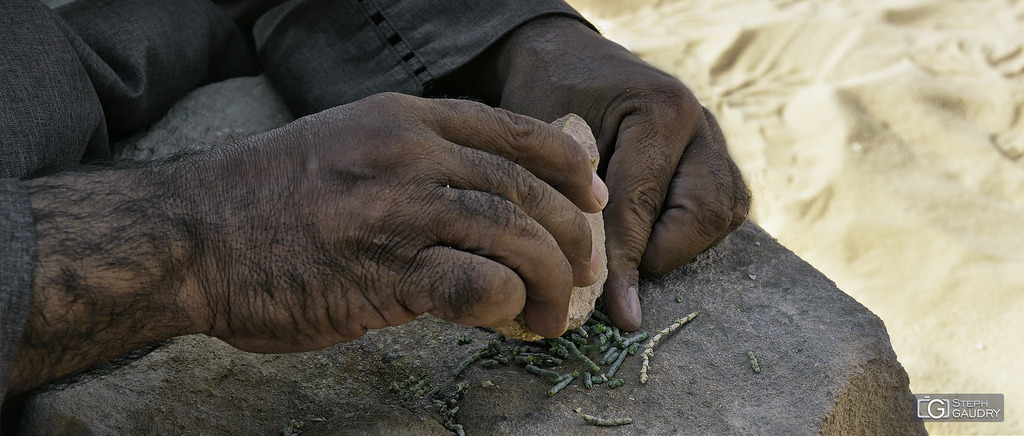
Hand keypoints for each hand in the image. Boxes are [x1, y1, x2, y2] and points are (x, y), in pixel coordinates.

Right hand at [186, 93, 605, 350]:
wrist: (190, 237)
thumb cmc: (270, 202)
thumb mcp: (348, 149)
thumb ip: (415, 165)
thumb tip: (487, 206)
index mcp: (402, 118)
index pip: (511, 129)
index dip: (566, 165)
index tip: (592, 195)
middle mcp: (407, 152)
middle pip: (524, 187)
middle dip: (572, 234)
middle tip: (586, 270)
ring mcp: (396, 208)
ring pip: (513, 233)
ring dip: (552, 279)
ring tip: (558, 311)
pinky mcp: (382, 270)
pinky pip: (476, 283)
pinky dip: (507, 303)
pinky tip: (509, 317)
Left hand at [487, 17, 750, 329]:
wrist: (567, 60)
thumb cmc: (549, 98)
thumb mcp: (547, 145)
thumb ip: (572, 204)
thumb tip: (591, 289)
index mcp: (659, 109)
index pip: (643, 204)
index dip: (626, 261)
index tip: (620, 312)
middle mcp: (699, 120)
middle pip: (706, 213)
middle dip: (662, 253)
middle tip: (618, 267)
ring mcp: (714, 136)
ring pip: (723, 213)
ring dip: (680, 245)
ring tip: (633, 250)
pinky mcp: (717, 155)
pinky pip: (724, 208)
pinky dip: (691, 233)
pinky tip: (651, 236)